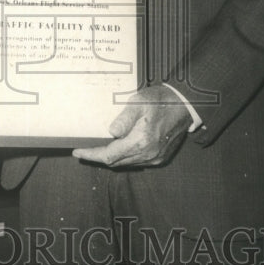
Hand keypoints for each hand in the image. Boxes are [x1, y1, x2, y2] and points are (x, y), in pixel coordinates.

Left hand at [73, 83, 191, 166]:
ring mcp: (155, 158)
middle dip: (98, 157)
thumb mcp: (139, 102)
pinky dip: (125, 157)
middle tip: (85, 149)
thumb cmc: (161, 101)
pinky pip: (137, 161)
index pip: (109, 155)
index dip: (91, 155)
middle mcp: (147, 154)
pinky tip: (118, 148)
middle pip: (115, 162)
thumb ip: (124, 118)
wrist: (185, 105)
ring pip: (126, 163)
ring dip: (112, 157)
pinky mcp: (160, 157)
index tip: (78, 152)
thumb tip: (110, 132)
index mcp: (140, 142)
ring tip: (98, 148)